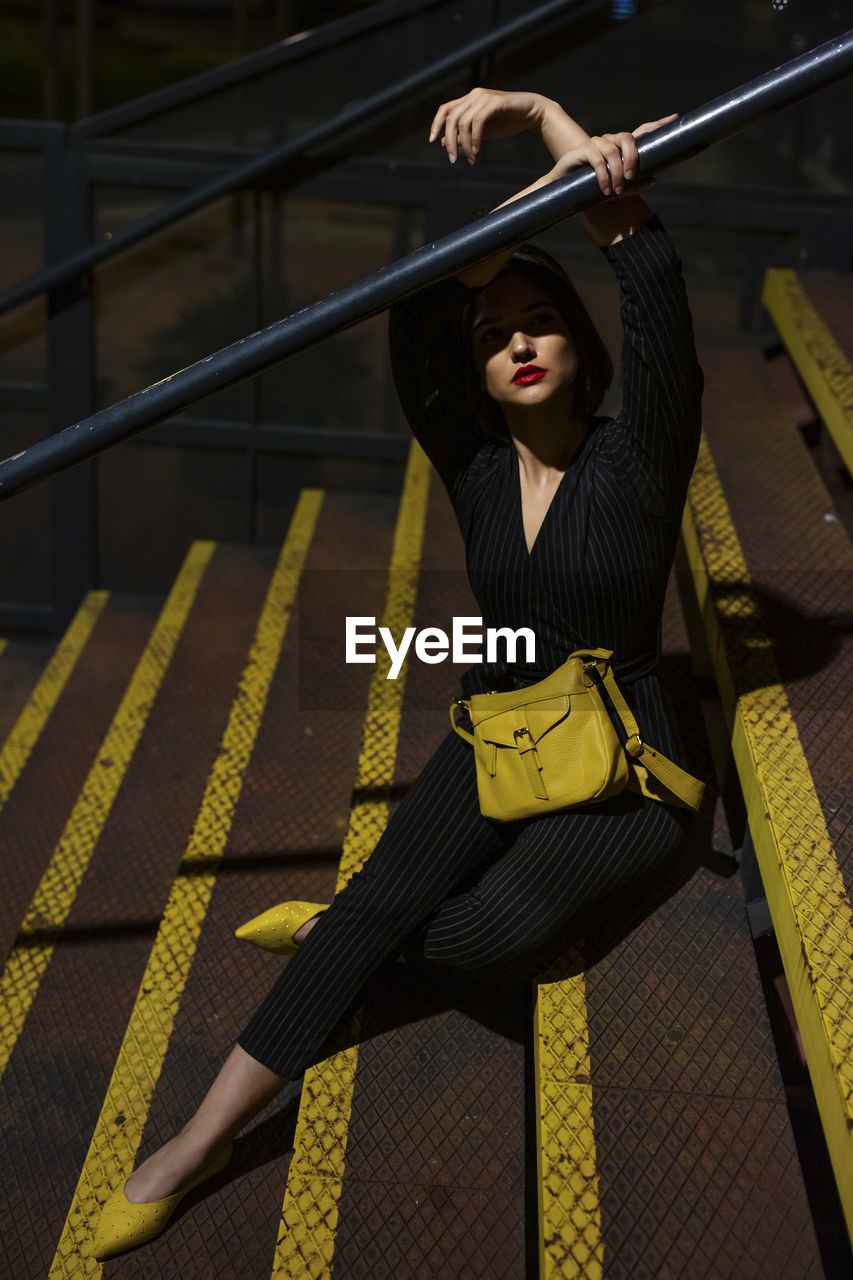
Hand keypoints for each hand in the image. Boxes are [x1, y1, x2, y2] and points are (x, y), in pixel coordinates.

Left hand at [428, 88, 547, 163]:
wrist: (532, 113)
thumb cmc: (508, 122)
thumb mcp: (482, 132)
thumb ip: (465, 135)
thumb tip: (444, 143)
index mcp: (469, 100)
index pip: (445, 109)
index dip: (436, 124)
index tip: (432, 141)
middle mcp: (474, 96)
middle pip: (451, 118)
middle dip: (449, 141)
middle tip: (453, 160)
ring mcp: (484, 97)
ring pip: (463, 122)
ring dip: (465, 144)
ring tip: (471, 158)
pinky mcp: (495, 102)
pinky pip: (478, 122)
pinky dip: (475, 138)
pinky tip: (478, 151)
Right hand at [550, 114, 677, 195]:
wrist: (564, 192)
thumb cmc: (592, 189)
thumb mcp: (616, 191)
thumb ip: (634, 186)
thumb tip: (655, 179)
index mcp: (621, 148)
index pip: (641, 132)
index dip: (657, 125)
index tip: (674, 118)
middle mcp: (610, 141)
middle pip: (628, 138)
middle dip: (633, 157)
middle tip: (630, 177)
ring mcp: (597, 143)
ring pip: (613, 152)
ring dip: (616, 173)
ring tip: (615, 190)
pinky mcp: (583, 150)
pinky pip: (598, 160)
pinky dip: (603, 176)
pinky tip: (604, 190)